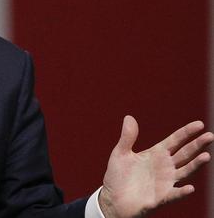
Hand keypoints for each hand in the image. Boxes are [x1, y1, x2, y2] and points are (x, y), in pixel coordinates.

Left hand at [99, 116, 213, 217]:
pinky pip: (174, 194)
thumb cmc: (118, 176)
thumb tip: (128, 117)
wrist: (113, 199)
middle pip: (185, 153)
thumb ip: (127, 137)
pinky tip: (190, 188)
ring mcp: (165, 182)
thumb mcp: (120, 154)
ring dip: (195, 165)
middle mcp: (165, 167)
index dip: (186, 132)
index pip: (175, 140)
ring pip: (185, 171)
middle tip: (210, 136)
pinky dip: (182, 192)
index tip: (200, 124)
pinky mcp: (161, 197)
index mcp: (156, 154)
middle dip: (197, 145)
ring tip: (206, 156)